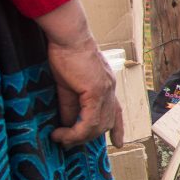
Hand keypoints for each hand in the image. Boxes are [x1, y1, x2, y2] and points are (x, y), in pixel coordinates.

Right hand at [33, 0, 116, 146]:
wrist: (69, 38)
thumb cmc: (66, 54)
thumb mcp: (68, 84)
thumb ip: (70, 104)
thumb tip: (66, 123)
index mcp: (106, 85)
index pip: (117, 111)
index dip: (118, 128)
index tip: (118, 142)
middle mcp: (110, 90)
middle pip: (106, 123)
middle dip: (87, 137)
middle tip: (67, 142)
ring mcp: (105, 91)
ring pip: (97, 125)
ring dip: (78, 137)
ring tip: (61, 138)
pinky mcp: (95, 91)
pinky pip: (89, 120)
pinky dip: (75, 131)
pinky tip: (62, 133)